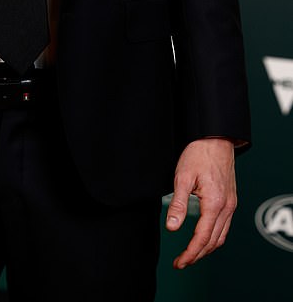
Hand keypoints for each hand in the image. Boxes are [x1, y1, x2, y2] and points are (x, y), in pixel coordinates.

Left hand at [165, 138, 236, 268]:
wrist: (216, 139)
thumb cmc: (198, 154)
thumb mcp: (182, 177)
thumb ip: (178, 204)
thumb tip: (171, 227)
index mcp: (215, 203)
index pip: (202, 237)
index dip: (190, 253)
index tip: (179, 262)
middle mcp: (226, 207)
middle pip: (213, 241)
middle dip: (197, 255)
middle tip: (181, 262)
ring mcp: (231, 204)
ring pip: (221, 236)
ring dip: (206, 249)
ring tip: (190, 254)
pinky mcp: (230, 200)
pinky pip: (224, 226)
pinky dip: (213, 237)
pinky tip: (203, 237)